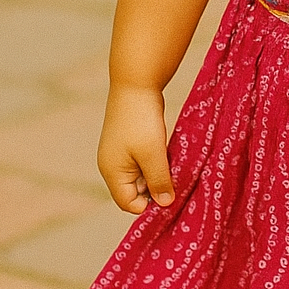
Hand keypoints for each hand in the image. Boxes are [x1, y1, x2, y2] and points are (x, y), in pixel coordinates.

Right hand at [97, 85, 175, 212]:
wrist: (136, 84)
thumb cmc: (141, 120)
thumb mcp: (153, 154)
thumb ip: (159, 181)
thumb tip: (165, 204)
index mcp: (112, 172)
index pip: (129, 204)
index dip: (151, 204)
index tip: (173, 194)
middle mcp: (113, 166)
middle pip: (136, 192)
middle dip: (156, 188)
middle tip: (176, 178)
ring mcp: (121, 154)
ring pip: (143, 176)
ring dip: (160, 173)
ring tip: (174, 163)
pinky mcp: (131, 143)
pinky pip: (146, 162)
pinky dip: (158, 161)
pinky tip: (170, 153)